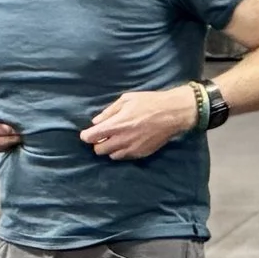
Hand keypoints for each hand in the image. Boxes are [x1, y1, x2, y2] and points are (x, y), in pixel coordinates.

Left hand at [83, 86, 200, 159]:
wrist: (173, 113)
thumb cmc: (149, 102)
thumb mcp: (126, 100)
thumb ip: (109, 112)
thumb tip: (96, 121)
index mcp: (116, 125)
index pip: (91, 137)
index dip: (86, 136)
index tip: (88, 133)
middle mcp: (122, 140)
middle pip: (98, 150)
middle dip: (98, 143)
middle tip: (103, 136)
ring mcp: (132, 149)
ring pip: (111, 156)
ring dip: (110, 149)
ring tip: (116, 139)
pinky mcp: (141, 153)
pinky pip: (124, 157)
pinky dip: (121, 152)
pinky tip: (126, 142)